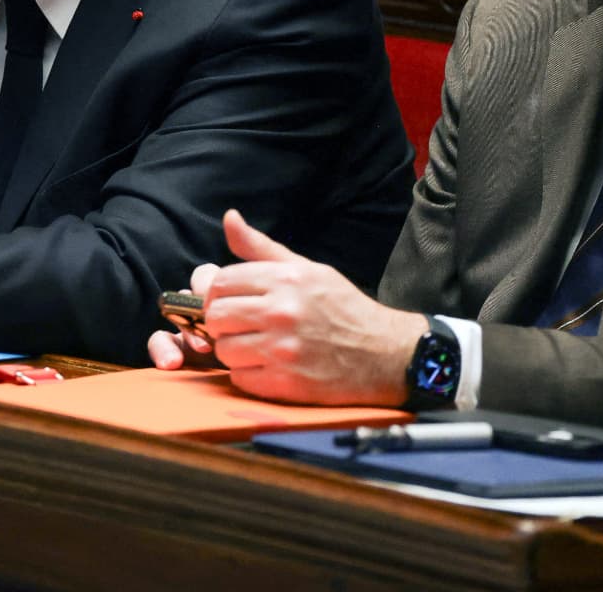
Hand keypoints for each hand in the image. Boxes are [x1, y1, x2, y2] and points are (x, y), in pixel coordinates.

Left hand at [151, 210, 425, 405]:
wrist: (386, 354)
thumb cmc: (343, 309)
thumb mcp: (307, 269)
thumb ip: (261, 248)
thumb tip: (229, 218)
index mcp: (286, 280)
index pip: (220, 282)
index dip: (219, 293)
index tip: (230, 302)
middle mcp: (282, 312)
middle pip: (216, 316)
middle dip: (223, 322)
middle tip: (241, 326)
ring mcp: (284, 350)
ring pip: (223, 350)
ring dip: (234, 351)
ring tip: (256, 347)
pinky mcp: (287, 383)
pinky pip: (240, 379)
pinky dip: (248, 376)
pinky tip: (268, 368)